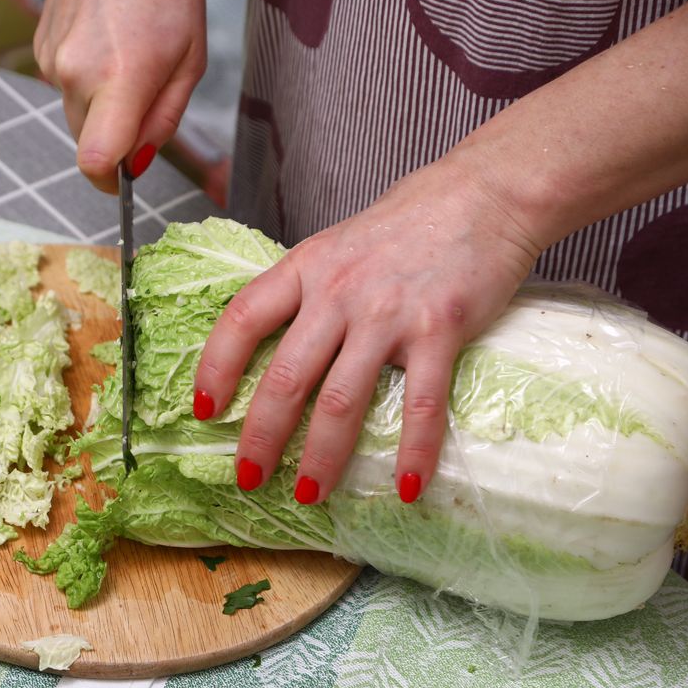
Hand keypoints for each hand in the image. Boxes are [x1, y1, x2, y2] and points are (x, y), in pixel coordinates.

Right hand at [34, 0, 206, 192]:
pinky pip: (63, 84)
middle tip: (145, 95)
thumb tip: (138, 164)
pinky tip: (105, 42)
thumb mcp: (189, 62)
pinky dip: (85, 77)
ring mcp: (52, 59)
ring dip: (100, 103)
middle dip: (114, 136)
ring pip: (76, 112)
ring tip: (126, 56)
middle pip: (88, 140)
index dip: (109, 182)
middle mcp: (75, 73)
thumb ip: (163, 121)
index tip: (122, 181)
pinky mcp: (41, 47)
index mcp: (119, 80)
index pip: (96, 161)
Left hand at [193, 155, 542, 503]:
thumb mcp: (336, 245)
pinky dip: (414, 452)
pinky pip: (422, 405)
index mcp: (305, 268)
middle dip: (261, 435)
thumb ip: (305, 290)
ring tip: (308, 494)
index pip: (242, 320)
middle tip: (248, 477)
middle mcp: (338, 292)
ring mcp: (388, 313)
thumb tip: (271, 343)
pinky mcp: (439, 330)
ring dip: (321, 457)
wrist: (484, 193)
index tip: (203, 409)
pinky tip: (408, 489)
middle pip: (286, 376)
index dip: (215, 367)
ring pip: (341, 400)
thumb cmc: (407, 224)